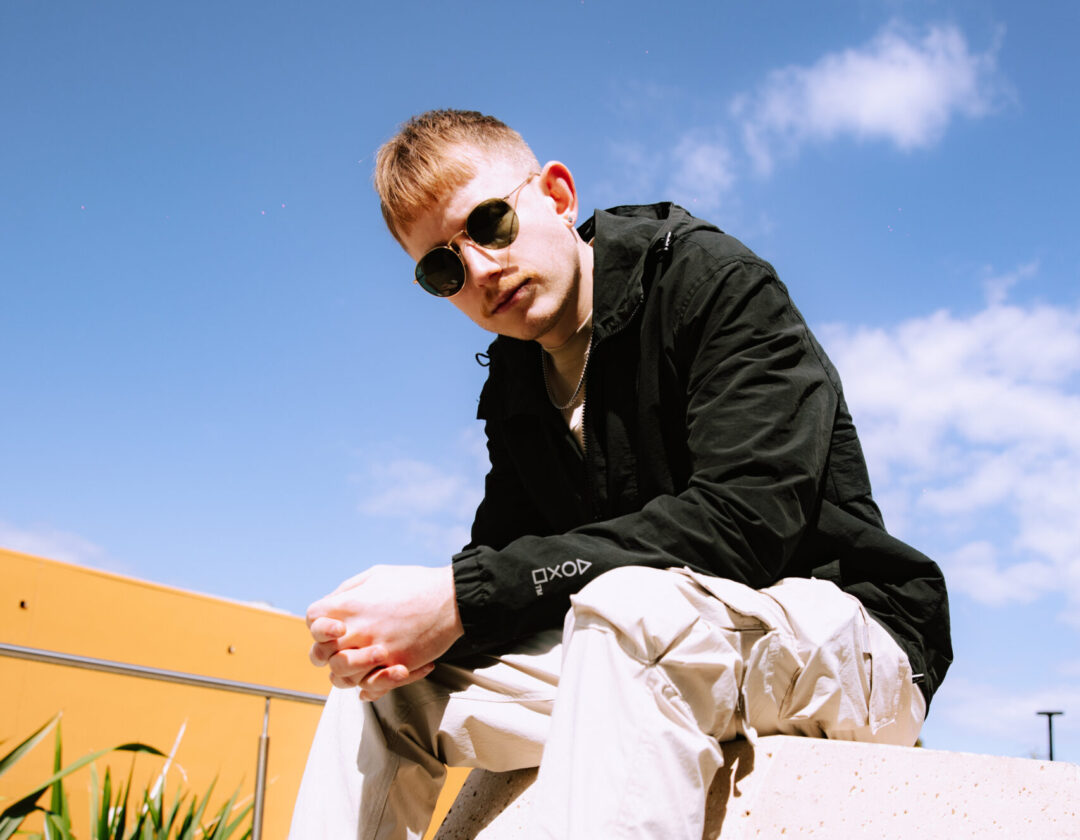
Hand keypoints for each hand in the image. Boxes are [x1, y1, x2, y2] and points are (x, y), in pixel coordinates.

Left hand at [306, 564, 463, 699]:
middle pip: (320, 654)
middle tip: (345, 647)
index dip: (319, 625)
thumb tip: (332, 604)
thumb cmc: (415, 584)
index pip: (312, 619)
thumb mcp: (376, 575)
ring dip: (347, 671)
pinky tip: (375, 676)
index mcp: (349, 604)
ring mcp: (375, 651)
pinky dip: (368, 687)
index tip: (336, 625)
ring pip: (340, 675)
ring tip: (363, 661)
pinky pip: (369, 687)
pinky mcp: (395, 666)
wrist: (452, 599)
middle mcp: (357, 630)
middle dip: (327, 652)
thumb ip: (348, 590)